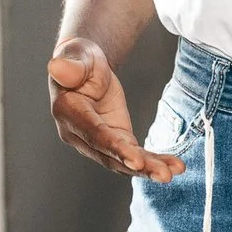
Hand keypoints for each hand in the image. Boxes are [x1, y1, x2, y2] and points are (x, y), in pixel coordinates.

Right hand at [49, 37, 183, 182]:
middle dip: (138, 166)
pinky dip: (154, 161)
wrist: (87, 68)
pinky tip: (174, 166)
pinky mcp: (115, 141)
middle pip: (111, 155)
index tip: (135, 160)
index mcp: (68, 113)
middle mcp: (80, 135)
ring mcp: (98, 142)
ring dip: (149, 168)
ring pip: (124, 161)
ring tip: (172, 173)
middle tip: (163, 175)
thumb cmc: (80, 59)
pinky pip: (135, 155)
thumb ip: (71, 66)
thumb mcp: (77, 56)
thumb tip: (57, 67)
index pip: (94, 134)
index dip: (115, 148)